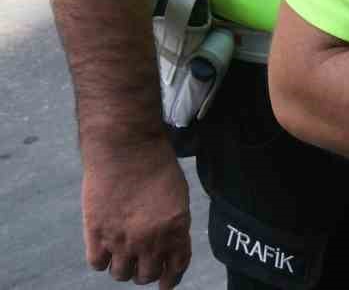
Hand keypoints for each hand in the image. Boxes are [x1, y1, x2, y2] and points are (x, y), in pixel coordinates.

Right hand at [81, 137, 190, 288]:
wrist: (126, 146)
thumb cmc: (157, 162)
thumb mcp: (179, 194)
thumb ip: (174, 223)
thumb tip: (168, 242)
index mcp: (176, 228)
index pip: (176, 266)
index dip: (171, 279)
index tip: (166, 284)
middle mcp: (150, 240)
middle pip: (146, 276)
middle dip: (147, 272)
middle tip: (143, 265)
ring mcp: (121, 239)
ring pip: (121, 275)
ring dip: (123, 268)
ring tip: (123, 256)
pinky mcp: (96, 233)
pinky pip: (97, 264)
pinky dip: (101, 260)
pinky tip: (104, 249)